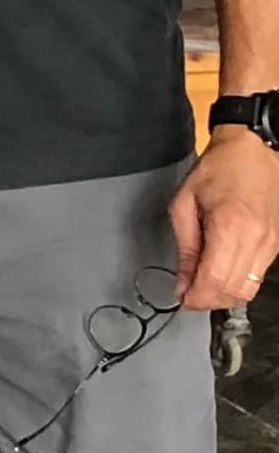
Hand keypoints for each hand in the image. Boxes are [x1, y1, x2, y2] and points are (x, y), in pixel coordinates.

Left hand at [168, 126, 278, 309]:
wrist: (254, 151)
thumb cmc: (218, 170)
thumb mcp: (185, 203)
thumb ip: (185, 247)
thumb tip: (182, 282)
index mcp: (230, 227)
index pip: (215, 281)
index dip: (196, 298)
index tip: (182, 299)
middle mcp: (257, 240)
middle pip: (235, 292)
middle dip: (209, 301)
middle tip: (188, 294)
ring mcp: (272, 245)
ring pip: (250, 289)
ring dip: (224, 295)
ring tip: (202, 284)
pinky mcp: (278, 245)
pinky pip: (258, 276)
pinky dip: (238, 282)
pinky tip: (221, 272)